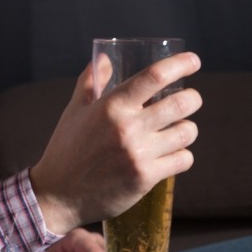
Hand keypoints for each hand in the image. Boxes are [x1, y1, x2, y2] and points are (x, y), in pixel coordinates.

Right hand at [30, 52, 201, 234]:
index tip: (193, 61)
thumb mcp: (74, 111)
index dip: (180, 64)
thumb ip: (91, 82)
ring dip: (187, 129)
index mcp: (110, 106)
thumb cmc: (66, 148)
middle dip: (192, 99)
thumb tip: (106, 58)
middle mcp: (127, 127)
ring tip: (177, 130)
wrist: (58, 194)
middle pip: (182, 103)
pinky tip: (171, 155)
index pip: (153, 76)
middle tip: (189, 99)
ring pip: (187, 133)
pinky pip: (184, 159)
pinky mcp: (146, 177)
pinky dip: (182, 155)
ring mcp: (138, 153)